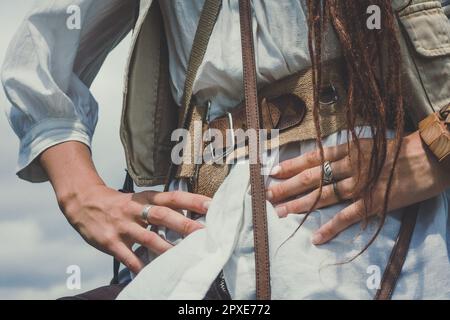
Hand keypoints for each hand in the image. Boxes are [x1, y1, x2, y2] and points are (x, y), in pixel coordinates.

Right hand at [40, 141, 210, 273]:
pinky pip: (127, 257)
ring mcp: (122, 225)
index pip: (173, 196)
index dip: (192, 200)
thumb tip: (190, 216)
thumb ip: (161, 206)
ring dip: (166, 248)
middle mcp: (135, 209)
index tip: (212, 205)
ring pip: (147, 237)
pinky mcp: (110, 241)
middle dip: (184, 224)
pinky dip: (139, 265)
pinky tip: (151, 273)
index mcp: (146, 197)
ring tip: (183, 257)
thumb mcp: (139, 198)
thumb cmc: (119, 202)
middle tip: (204, 232)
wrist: (83, 201)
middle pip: (162, 215)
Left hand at [266, 131, 449, 244]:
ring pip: (323, 196)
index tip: (274, 171)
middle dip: (288, 186)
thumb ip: (347, 151)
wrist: (429, 157)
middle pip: (312, 178)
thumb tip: (325, 158)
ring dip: (301, 205)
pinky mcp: (372, 203)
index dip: (291, 165)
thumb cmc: (399, 148)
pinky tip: (316, 237)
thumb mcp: (369, 143)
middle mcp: (349, 166)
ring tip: (281, 212)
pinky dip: (331, 227)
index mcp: (349, 150)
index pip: (313, 158)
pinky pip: (347, 216)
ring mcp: (360, 185)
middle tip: (268, 195)